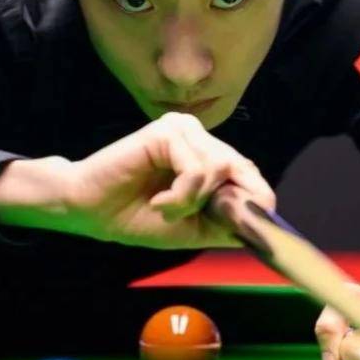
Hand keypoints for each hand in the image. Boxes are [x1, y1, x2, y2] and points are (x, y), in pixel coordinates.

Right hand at [0, 112, 275, 248]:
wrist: (92, 212)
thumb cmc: (138, 217)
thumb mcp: (194, 228)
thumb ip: (228, 220)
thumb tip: (266, 217)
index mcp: (210, 157)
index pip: (252, 175)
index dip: (254, 204)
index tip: (241, 229)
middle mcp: (201, 138)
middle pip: (243, 170)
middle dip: (220, 206)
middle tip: (188, 217)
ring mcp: (184, 131)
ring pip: (219, 170)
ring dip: (191, 202)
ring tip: (164, 207)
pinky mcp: (167, 131)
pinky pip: (196, 170)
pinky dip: (180, 197)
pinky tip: (158, 201)